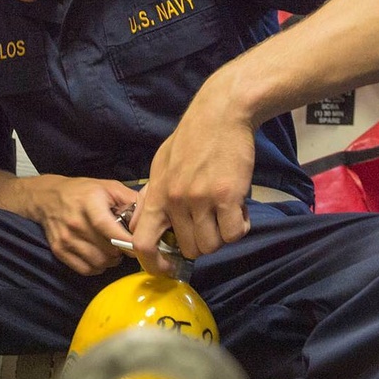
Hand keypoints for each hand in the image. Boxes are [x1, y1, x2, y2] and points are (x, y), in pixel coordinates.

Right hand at [30, 176, 137, 274]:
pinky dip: (96, 267)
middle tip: (125, 246)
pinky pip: (85, 269)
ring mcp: (66, 238)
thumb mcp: (109, 187)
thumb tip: (148, 218)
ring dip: (111, 261)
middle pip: (107, 250)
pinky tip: (100, 256)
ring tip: (113, 251)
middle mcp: (75, 222)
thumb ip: (131, 200)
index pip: (110, 230)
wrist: (47, 197)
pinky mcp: (59, 250)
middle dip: (121, 251)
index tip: (137, 245)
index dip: (127, 241)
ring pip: (98, 263)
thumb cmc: (84, 191)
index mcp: (90, 203)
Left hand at [131, 83, 254, 275]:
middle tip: (211, 224)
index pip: (142, 243)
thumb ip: (152, 196)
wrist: (221, 113)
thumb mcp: (161, 164)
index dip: (154, 263)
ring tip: (226, 213)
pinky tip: (239, 209)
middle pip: (189, 249)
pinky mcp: (227, 196)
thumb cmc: (192, 138)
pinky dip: (240, 227)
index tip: (168, 266)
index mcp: (156, 194)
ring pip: (212, 245)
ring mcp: (201, 199)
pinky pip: (234, 233)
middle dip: (202, 243)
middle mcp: (175, 200)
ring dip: (222, 235)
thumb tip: (138, 224)